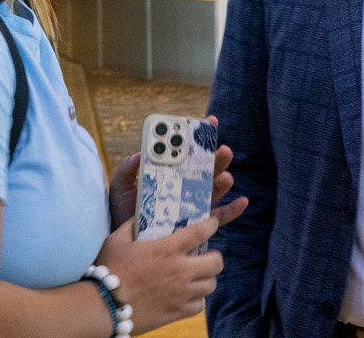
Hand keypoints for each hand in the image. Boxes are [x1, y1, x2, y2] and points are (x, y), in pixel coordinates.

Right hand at [91, 194, 246, 333]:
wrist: (104, 305)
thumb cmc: (108, 268)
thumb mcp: (117, 239)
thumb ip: (131, 226)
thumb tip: (139, 216)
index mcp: (167, 249)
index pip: (200, 232)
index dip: (211, 225)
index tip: (212, 223)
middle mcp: (180, 270)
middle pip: (216, 263)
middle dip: (214, 257)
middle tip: (206, 256)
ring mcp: (181, 293)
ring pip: (211, 285)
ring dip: (206, 278)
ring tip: (197, 276)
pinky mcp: (177, 312)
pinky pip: (200, 305)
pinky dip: (197, 299)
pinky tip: (187, 295)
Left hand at [109, 116, 239, 231]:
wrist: (126, 241)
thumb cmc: (123, 210)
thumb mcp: (120, 187)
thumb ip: (126, 170)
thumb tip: (138, 155)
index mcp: (169, 171)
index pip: (186, 150)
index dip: (199, 135)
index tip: (210, 122)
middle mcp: (185, 185)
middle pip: (205, 167)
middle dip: (215, 156)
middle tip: (222, 149)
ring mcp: (193, 204)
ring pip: (214, 189)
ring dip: (223, 181)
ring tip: (226, 176)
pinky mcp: (198, 225)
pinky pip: (218, 218)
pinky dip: (233, 210)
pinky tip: (242, 202)